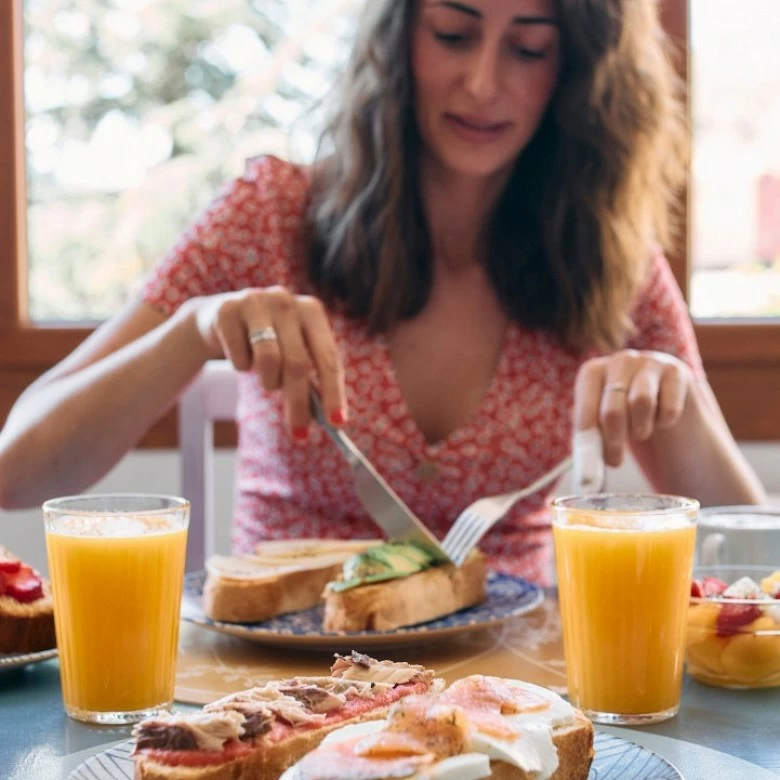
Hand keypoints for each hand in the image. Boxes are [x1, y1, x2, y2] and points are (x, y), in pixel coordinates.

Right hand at [190, 287, 345, 438]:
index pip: (328, 357)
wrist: (221, 318)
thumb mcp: (293, 352)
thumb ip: (312, 378)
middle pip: (298, 362)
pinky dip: (242, 367)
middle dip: (299, 402)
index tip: (337, 423)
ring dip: (269, 382)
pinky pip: (239, 357)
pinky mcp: (226, 309)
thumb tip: (332, 419)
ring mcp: (255, 301)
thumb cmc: (269, 341)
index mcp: (312, 311)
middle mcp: (286, 301)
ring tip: (268, 380)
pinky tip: (241, 357)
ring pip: (268, 359)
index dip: (334, 392)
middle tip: (300, 433)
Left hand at [574, 349, 692, 466]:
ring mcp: (649, 362)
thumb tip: (586, 464)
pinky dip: (664, 422)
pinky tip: (661, 419)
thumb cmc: (625, 416)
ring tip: (639, 433)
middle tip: (615, 462)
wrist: (665, 403)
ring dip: (640, 429)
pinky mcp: (676, 370)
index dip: (589, 438)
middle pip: (612, 408)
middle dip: (613, 441)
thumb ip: (592, 438)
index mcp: (592, 372)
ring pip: (641, 403)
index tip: (592, 463)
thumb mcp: (602, 423)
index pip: (585, 407)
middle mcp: (619, 361)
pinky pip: (669, 407)